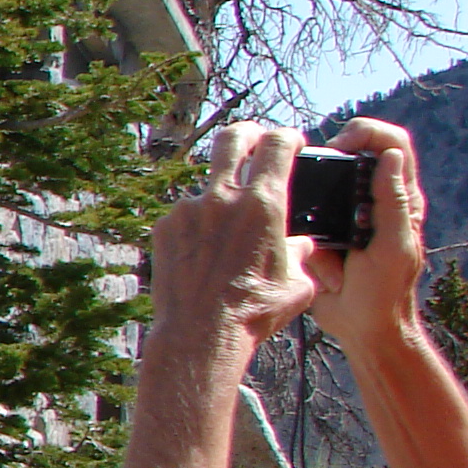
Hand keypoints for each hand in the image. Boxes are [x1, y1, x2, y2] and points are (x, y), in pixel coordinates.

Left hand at [149, 124, 316, 355]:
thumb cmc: (255, 312)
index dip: (288, 137)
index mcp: (264, 205)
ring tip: (225, 241)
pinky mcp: (165, 227)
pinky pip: (186, 216)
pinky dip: (198, 228)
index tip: (292, 142)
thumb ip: (301, 252)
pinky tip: (202, 256)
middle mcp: (223, 199)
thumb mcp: (298, 282)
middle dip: (247, 133)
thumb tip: (302, 243)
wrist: (201, 334)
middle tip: (255, 138)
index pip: (278, 146)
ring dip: (220, 202)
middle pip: (232, 140)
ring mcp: (189, 210)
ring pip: (208, 189)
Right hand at [303, 118, 426, 354]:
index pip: (391, 144)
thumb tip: (390, 156)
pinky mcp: (318, 231)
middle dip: (330, 160)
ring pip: (320, 183)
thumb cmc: (385, 291)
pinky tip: (300, 237)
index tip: (341, 146)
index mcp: (399, 198)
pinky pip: (301, 214)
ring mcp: (343, 215)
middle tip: (316, 173)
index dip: (367, 133)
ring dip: (311, 196)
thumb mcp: (393, 246)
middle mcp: (371, 200)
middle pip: (351, 154)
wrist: (360, 327)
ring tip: (311, 219)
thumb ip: (393, 201)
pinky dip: (297, 222)